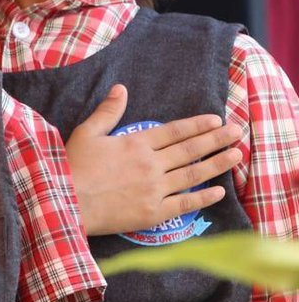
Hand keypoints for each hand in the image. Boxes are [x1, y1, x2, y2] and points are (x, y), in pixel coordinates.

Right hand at [66, 84, 241, 235]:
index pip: (175, 131)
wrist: (65, 203)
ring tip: (236, 154)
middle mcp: (151, 164)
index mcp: (136, 143)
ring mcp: (154, 189)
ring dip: (217, 163)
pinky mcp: (153, 212)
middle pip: (190, 149)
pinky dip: (204, 197)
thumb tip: (120, 88)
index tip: (215, 119)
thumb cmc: (72, 167)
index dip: (197, 124)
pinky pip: (185, 203)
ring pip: (193, 174)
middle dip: (216, 139)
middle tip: (236, 132)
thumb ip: (107, 112)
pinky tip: (219, 191)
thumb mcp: (86, 133)